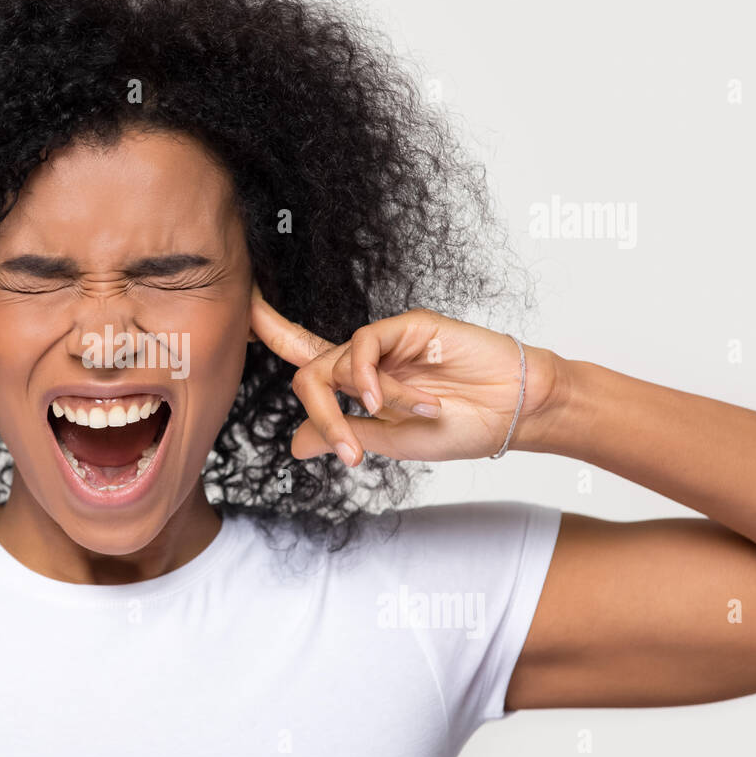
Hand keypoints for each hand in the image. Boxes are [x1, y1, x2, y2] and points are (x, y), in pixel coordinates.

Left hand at [249, 283, 562, 464]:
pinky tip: (391, 400)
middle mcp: (365, 358)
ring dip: (362, 404)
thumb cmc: (458, 427)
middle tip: (349, 450)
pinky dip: (371, 379)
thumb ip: (342, 435)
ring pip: (334, 364)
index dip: (270, 328)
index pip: (302, 352)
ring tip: (405, 419)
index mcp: (357, 382)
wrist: (512, 412)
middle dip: (319, 408)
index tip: (243, 306)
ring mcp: (385, 340)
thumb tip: (292, 445)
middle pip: (308, 367)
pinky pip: (364, 347)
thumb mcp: (388, 442)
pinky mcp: (406, 325)